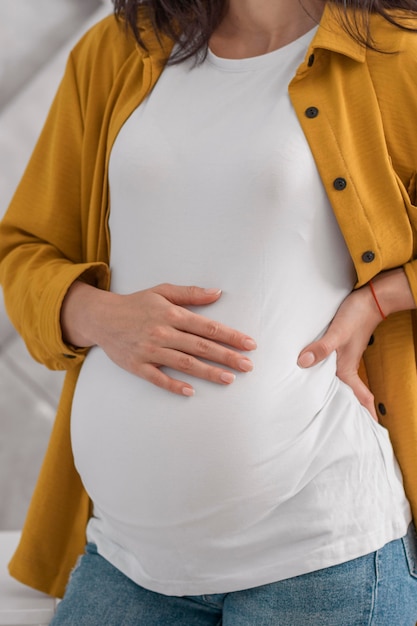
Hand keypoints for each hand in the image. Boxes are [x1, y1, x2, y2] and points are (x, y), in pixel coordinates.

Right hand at [61, 281, 256, 395]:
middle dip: (227, 356)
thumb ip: (191, 293)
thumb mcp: (162, 291)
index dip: (230, 336)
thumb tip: (217, 292)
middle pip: (201, 347)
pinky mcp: (137, 366)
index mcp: (171, 314)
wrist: (101, 317)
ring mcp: (150, 351)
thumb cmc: (135, 303)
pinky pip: (158, 378)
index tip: (249, 344)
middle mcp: (163, 333)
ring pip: (185, 363)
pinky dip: (174, 385)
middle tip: (248, 365)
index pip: (208, 327)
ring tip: (230, 379)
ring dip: (208, 372)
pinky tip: (191, 391)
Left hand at [297, 285, 381, 419]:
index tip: (366, 432)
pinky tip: (316, 377)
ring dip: (336, 395)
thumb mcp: (337, 333)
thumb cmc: (356, 316)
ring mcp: (343, 358)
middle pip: (349, 395)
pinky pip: (332, 369)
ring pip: (340, 383)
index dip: (365, 415)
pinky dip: (326, 377)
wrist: (368, 300)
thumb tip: (303, 363)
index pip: (360, 398)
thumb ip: (321, 348)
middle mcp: (346, 367)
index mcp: (348, 369)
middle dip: (347, 412)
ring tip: (324, 410)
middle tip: (339, 429)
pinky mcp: (339, 349)